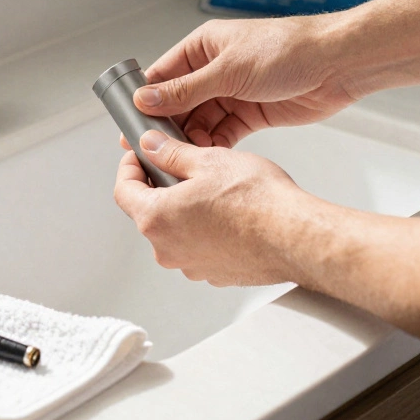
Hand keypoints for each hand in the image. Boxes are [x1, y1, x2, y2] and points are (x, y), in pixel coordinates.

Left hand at [114, 129, 335, 286]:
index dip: (129, 167)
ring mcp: (191, 266)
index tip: (139, 156)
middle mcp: (167, 249)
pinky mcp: (214, 274)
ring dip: (186, 210)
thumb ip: (170, 153)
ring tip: (215, 190)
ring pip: (176, 231)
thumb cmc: (258, 201)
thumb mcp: (208, 160)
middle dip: (161, 187)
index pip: (123, 190)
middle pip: (149, 212)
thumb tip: (151, 146)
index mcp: (156, 218)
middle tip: (182, 166)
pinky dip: (206, 230)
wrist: (296, 236)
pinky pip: (200, 247)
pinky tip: (230, 214)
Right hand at [133, 17, 357, 147]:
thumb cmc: (286, 51)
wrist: (336, 64)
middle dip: (167, 126)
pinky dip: (215, 145)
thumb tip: (145, 99)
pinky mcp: (251, 113)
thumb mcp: (227, 71)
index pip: (162, 75)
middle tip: (152, 151)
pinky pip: (224, 132)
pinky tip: (208, 157)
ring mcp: (233, 92)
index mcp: (203, 47)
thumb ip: (185, 90)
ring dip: (192, 139)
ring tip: (183, 158)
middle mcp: (214, 69)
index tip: (130, 125)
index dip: (145, 100)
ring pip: (200, 121)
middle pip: (179, 102)